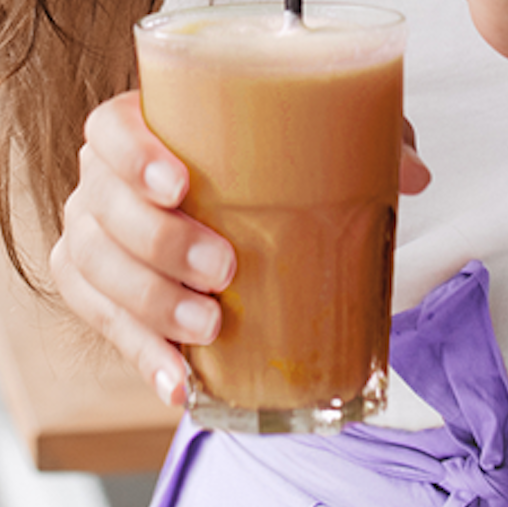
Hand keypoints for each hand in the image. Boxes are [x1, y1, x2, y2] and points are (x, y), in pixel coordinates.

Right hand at [50, 90, 430, 403]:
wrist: (234, 215)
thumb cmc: (264, 168)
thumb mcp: (318, 143)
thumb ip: (365, 140)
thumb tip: (413, 173)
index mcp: (147, 126)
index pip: (110, 127)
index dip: (133, 153)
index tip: (180, 183)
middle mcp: (106, 180)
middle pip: (103, 206)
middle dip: (160, 243)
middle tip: (224, 268)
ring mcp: (96, 236)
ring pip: (95, 267)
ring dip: (150, 304)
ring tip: (208, 327)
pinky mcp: (98, 294)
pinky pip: (103, 324)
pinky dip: (142, 355)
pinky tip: (180, 380)